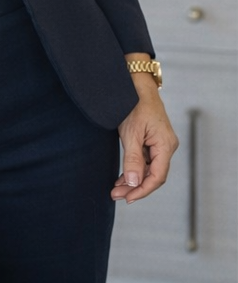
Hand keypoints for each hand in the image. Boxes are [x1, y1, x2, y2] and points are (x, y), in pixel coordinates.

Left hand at [113, 72, 177, 203]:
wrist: (136, 84)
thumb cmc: (134, 104)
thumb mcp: (131, 133)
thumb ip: (133, 159)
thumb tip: (135, 183)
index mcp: (166, 145)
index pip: (157, 176)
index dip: (143, 190)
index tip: (128, 198)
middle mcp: (167, 146)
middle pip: (153, 175)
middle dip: (135, 187)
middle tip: (117, 195)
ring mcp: (160, 143)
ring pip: (149, 168)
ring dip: (134, 179)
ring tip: (116, 189)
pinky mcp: (153, 139)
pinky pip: (146, 160)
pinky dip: (135, 169)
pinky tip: (123, 177)